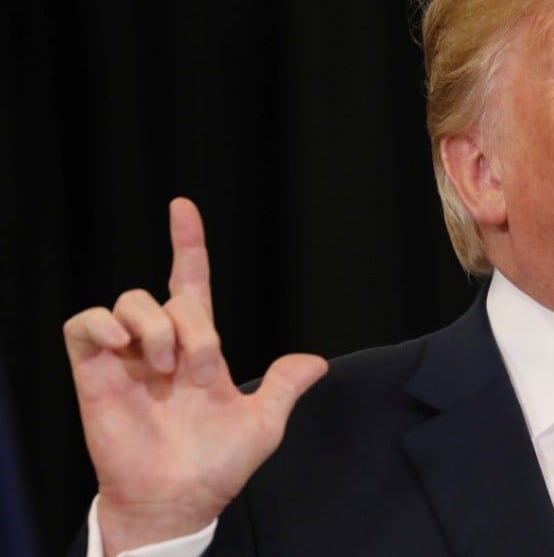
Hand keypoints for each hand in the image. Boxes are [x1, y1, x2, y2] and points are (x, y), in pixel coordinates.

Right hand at [63, 197, 327, 553]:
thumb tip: (316, 362)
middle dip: (195, 327)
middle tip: (201, 373)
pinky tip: (123, 347)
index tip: (183, 207)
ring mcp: (126, 356)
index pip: (190, 282)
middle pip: (169, 297)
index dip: (188, 245)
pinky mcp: (93, 372)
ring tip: (164, 369)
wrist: (179, 499)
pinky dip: (101, 324)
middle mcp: (161, 345)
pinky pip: (83, 323)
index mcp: (198, 348)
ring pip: (130, 301)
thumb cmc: (217, 464)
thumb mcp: (263, 423)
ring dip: (155, 328)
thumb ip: (284, 386)